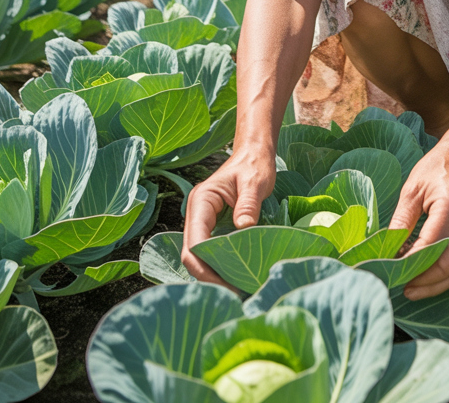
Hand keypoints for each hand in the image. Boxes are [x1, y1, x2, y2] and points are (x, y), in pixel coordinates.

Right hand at [182, 143, 276, 284]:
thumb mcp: (255, 181)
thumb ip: (248, 202)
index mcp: (201, 201)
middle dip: (209, 276)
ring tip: (238, 290)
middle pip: (193, 254)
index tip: (227, 284)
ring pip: (199, 256)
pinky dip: (220, 266)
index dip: (205, 267)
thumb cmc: (254, 164)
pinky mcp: (212, 228)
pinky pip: (210, 251)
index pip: (194, 242)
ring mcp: (203, 222)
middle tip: (236, 293)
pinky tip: (237, 276)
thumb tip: (243, 228)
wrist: (254, 155)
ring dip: (214, 274)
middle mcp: (197, 215)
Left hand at [388, 140, 448, 299]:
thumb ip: (402, 221)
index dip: (411, 263)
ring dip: (437, 285)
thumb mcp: (412, 189)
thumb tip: (388, 251)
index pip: (431, 246)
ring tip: (414, 290)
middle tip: (403, 288)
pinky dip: (446, 274)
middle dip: (425, 282)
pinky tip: (428, 277)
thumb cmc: (435, 167)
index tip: (392, 270)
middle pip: (448, 265)